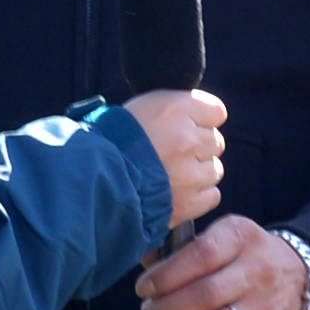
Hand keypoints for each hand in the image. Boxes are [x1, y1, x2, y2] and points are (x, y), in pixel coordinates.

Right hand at [124, 86, 226, 230]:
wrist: (93, 181)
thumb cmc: (112, 142)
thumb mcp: (141, 107)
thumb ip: (175, 111)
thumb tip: (200, 118)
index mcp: (176, 110)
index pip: (216, 112)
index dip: (201, 120)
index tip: (186, 128)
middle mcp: (188, 139)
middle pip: (215, 141)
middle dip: (197, 147)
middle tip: (170, 154)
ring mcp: (191, 173)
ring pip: (214, 169)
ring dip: (197, 173)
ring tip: (169, 175)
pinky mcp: (189, 202)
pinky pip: (211, 195)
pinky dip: (197, 196)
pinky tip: (175, 192)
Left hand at [136, 215, 309, 309]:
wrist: (300, 282)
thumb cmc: (243, 259)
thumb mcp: (222, 239)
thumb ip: (182, 248)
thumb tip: (145, 261)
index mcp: (241, 236)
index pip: (202, 254)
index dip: (166, 275)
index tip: (143, 288)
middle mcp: (258, 270)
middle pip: (205, 295)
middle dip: (165, 309)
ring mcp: (263, 308)